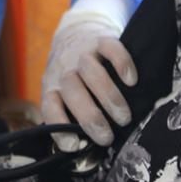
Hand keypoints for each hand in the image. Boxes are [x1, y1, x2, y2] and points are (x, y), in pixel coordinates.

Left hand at [41, 17, 136, 148]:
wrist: (75, 32)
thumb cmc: (73, 74)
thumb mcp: (62, 92)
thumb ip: (71, 114)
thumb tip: (84, 149)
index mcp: (52, 86)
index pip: (49, 106)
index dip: (59, 126)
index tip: (75, 146)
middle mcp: (64, 70)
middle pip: (73, 91)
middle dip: (91, 118)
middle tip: (107, 137)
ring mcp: (82, 53)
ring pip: (91, 72)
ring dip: (109, 97)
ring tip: (124, 117)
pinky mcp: (100, 39)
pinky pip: (110, 48)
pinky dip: (122, 63)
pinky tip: (131, 80)